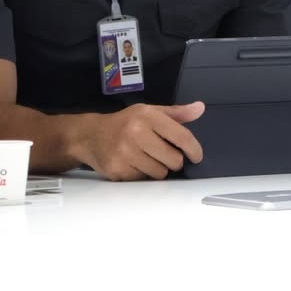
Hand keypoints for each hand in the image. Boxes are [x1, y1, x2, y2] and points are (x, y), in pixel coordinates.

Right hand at [75, 101, 204, 180]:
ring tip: (146, 159)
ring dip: (158, 169)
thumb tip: (200, 108)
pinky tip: (134, 165)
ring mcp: (126, 153)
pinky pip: (144, 181)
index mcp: (147, 116)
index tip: (196, 156)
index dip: (194, 149)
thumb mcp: (149, 112)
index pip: (181, 136)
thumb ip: (176, 113)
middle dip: (173, 160)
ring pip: (160, 173)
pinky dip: (142, 176)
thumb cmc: (125, 123)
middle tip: (163, 154)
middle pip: (174, 160)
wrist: (90, 135)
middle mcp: (136, 133)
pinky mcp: (118, 170)